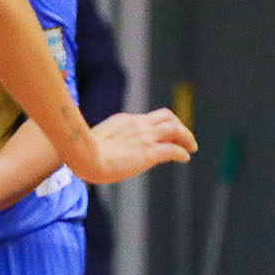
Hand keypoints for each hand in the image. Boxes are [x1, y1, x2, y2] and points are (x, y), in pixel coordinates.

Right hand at [66, 109, 195, 186]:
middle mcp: (138, 124)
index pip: (149, 119)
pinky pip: (173, 149)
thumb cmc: (83, 153)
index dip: (160, 126)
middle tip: (185, 137)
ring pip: (175, 129)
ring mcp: (145, 137)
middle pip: (167, 117)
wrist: (84, 156)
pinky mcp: (149, 152)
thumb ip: (105, 141)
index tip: (165, 135)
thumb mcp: (95, 140)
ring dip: (186, 137)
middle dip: (178, 125)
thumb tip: (100, 151)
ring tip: (192, 147)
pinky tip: (185, 157)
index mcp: (124, 120)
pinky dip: (182, 152)